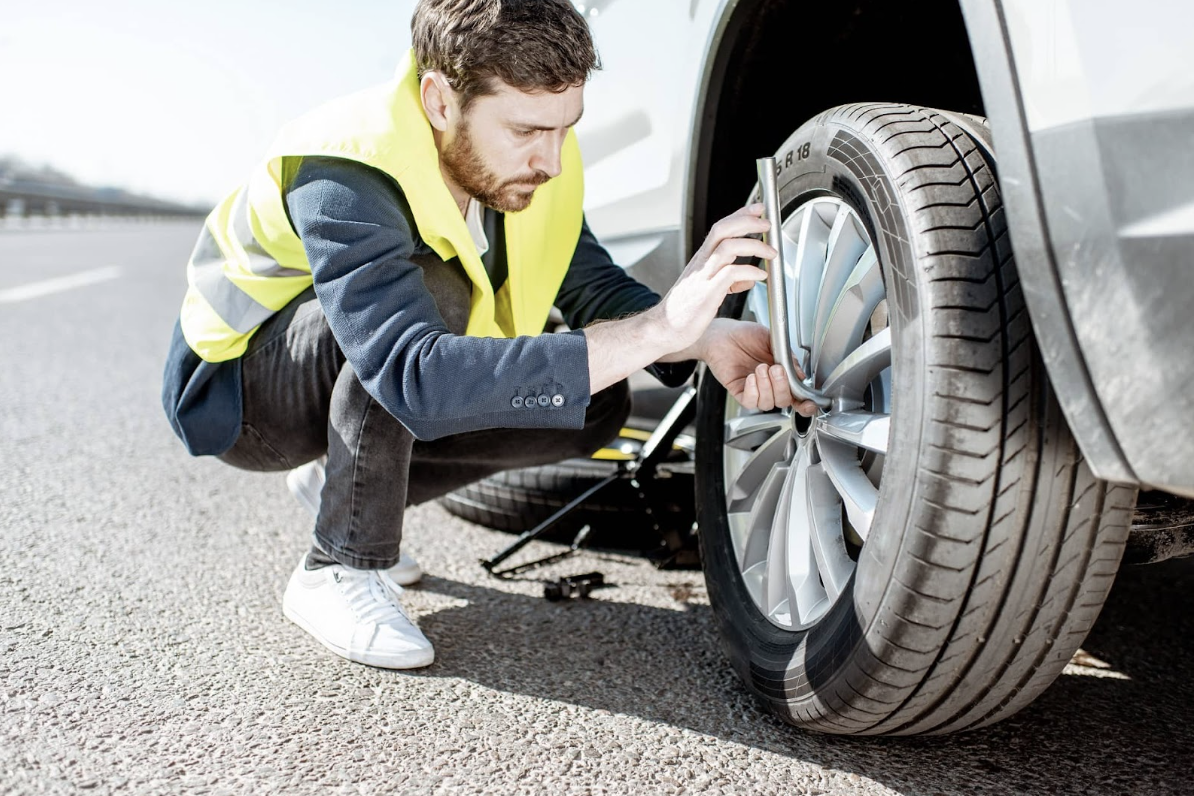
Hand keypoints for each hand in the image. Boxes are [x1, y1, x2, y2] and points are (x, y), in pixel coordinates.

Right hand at [645, 205, 773, 353]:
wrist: (663, 328)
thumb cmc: (684, 310)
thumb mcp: (708, 290)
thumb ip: (729, 281)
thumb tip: (749, 279)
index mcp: (702, 260)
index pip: (721, 228)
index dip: (740, 215)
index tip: (758, 209)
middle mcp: (702, 263)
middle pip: (723, 229)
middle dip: (748, 222)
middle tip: (767, 225)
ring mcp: (703, 277)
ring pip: (728, 247)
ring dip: (754, 246)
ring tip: (771, 253)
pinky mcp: (707, 294)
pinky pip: (731, 274)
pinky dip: (750, 271)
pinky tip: (760, 276)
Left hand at [701, 318, 818, 415]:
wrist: (724, 333)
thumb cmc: (746, 335)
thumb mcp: (772, 341)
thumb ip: (788, 358)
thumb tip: (800, 375)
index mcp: (782, 374)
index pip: (797, 396)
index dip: (805, 404)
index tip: (809, 403)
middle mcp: (769, 385)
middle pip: (784, 401)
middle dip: (782, 387)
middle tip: (776, 368)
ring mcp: (755, 390)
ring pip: (768, 404)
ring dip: (766, 386)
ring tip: (760, 368)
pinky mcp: (740, 392)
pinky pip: (750, 402)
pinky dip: (753, 391)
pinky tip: (751, 377)